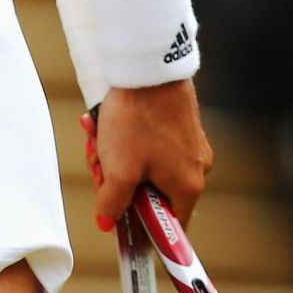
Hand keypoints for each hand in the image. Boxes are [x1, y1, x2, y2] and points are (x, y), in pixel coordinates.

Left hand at [81, 81, 213, 231]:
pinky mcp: (177, 123)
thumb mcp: (118, 169)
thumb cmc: (139, 118)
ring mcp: (187, 144)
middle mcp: (195, 168)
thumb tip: (108, 223)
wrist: (148, 67)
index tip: (114, 213)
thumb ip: (112, 203)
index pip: (166, 225)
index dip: (137, 224)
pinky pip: (147, 142)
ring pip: (143, 164)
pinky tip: (104, 121)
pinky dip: (123, 135)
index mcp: (187, 186)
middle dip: (116, 178)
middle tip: (98, 161)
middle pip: (148, 192)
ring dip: (114, 154)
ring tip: (97, 134)